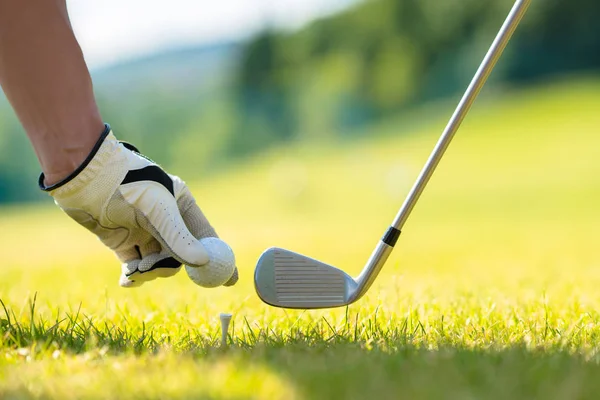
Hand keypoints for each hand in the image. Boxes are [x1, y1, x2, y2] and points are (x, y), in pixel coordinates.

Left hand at [39, 124, 237, 287]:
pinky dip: (133, 276)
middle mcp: (165, 221)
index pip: (206, 236)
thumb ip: (178, 237)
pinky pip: (135, 266)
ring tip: (136, 268)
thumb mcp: (157, 210)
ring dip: (149, 271)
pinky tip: (127, 279)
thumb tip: (203, 262)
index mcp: (181, 205)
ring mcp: (144, 232)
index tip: (230, 279)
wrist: (86, 178)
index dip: (218, 258)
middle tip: (155, 269)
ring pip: (157, 263)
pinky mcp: (123, 242)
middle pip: (180, 255)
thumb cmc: (128, 184)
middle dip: (169, 265)